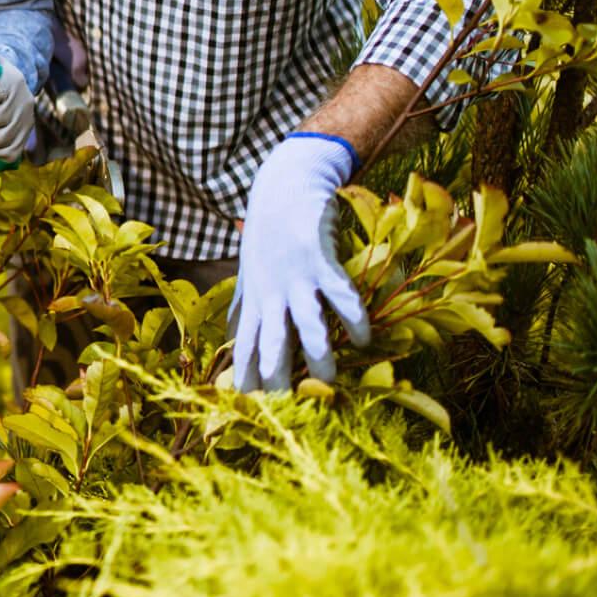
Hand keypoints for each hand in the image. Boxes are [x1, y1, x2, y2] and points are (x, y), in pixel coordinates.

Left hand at [230, 132, 369, 391]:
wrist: (284, 185)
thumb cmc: (266, 231)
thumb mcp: (248, 269)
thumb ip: (244, 303)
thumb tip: (231, 334)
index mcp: (256, 299)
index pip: (245, 347)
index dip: (247, 378)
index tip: (250, 410)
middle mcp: (272, 293)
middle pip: (272, 343)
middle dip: (279, 378)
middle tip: (290, 411)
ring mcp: (295, 277)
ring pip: (305, 324)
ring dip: (318, 354)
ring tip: (328, 380)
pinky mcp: (319, 259)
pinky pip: (338, 295)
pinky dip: (353, 317)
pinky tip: (365, 337)